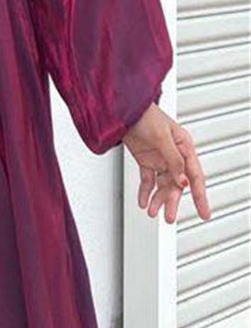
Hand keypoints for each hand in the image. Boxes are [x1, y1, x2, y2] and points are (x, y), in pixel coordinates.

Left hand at [123, 104, 209, 222]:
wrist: (123, 110)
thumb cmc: (146, 115)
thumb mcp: (162, 137)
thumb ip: (172, 160)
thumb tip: (182, 181)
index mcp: (184, 147)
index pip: (195, 176)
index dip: (200, 196)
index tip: (204, 212)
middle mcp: (174, 155)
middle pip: (176, 184)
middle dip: (172, 202)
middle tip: (169, 217)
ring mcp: (159, 158)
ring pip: (162, 185)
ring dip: (157, 199)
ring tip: (151, 212)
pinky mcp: (145, 160)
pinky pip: (147, 180)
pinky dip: (145, 192)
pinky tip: (143, 202)